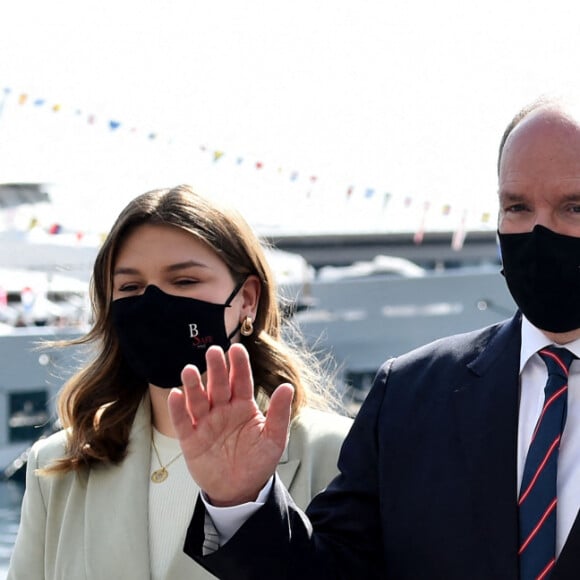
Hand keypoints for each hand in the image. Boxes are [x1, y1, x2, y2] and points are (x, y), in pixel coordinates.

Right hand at [168, 343, 293, 505]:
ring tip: (189, 370)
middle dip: (216, 369)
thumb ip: (279, 413)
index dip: (239, 365)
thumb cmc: (258, 461)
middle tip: (213, 352)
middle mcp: (222, 409)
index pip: (241, 380)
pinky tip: (175, 394)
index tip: (236, 348)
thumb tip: (286, 387)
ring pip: (197, 400)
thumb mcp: (274, 438)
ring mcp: (205, 423)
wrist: (241, 490)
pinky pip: (182, 422)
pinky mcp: (191, 439)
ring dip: (193, 385)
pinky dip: (177, 409)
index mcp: (243, 405)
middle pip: (218, 385)